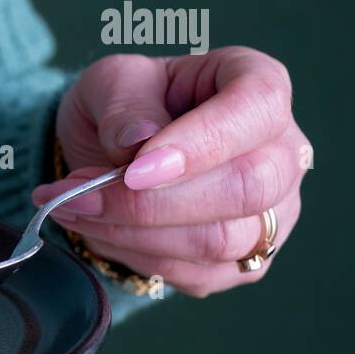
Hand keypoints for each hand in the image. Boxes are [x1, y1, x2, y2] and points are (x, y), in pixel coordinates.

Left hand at [32, 47, 307, 296]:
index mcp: (259, 85)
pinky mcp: (247, 259)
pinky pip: (197, 273)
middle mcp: (282, 151)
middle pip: (246, 188)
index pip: (256, 107)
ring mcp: (272, 211)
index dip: (200, 142)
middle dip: (150, 203)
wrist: (114, 151)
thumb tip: (135, 142)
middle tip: (77, 195)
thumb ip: (123, 102)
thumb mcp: (111, 80)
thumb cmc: (126, 105)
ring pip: (219, 241)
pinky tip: (98, 229)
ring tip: (72, 208)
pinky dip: (134, 256)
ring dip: (131, 233)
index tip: (134, 169)